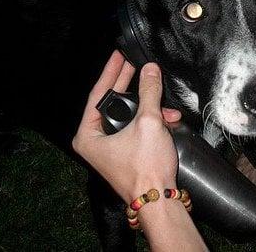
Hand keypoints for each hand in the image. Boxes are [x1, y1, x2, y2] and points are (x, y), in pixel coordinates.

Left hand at [73, 51, 180, 201]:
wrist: (159, 199)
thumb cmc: (146, 167)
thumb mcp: (149, 122)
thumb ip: (149, 92)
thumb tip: (150, 69)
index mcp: (89, 135)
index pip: (98, 94)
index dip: (111, 72)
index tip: (119, 55)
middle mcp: (96, 141)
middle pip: (113, 103)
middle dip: (130, 85)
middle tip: (135, 64)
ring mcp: (111, 147)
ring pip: (128, 115)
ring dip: (148, 106)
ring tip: (162, 98)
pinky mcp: (126, 151)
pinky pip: (136, 127)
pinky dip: (151, 120)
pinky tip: (167, 116)